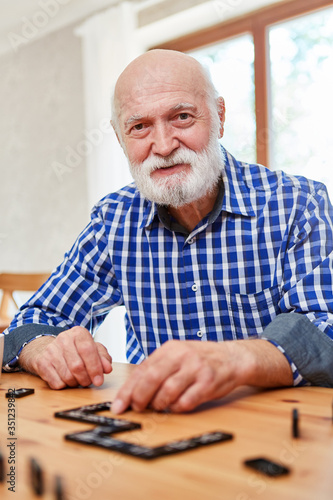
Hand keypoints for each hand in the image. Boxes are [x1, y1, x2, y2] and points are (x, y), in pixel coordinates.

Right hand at [19, 326, 111, 388]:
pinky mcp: (41, 362)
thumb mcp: (93, 350)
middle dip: (86, 379)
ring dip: (75, 383)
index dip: (95, 367)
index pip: (88, 350)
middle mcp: (63, 339)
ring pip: (67, 376)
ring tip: (77, 379)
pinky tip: (66, 379)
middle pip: (77, 366)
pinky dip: (64, 385)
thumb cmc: (76, 350)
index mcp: (78, 333)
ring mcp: (51, 350)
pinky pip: (56, 382)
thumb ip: (103, 358)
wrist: (51, 350)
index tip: (99, 380)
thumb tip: (107, 368)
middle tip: (88, 382)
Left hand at [112, 339, 292, 413]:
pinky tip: (176, 406)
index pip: (142, 370)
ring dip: (159, 404)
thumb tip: (132, 390)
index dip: (128, 390)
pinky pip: (186, 401)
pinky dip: (177, 408)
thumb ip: (157, 369)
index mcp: (170, 349)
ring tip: (159, 407)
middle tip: (136, 408)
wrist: (232, 358)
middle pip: (152, 379)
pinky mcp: (208, 383)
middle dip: (140, 397)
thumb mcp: (177, 356)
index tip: (119, 405)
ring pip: (168, 391)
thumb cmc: (200, 360)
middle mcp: (182, 356)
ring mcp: (196, 368)